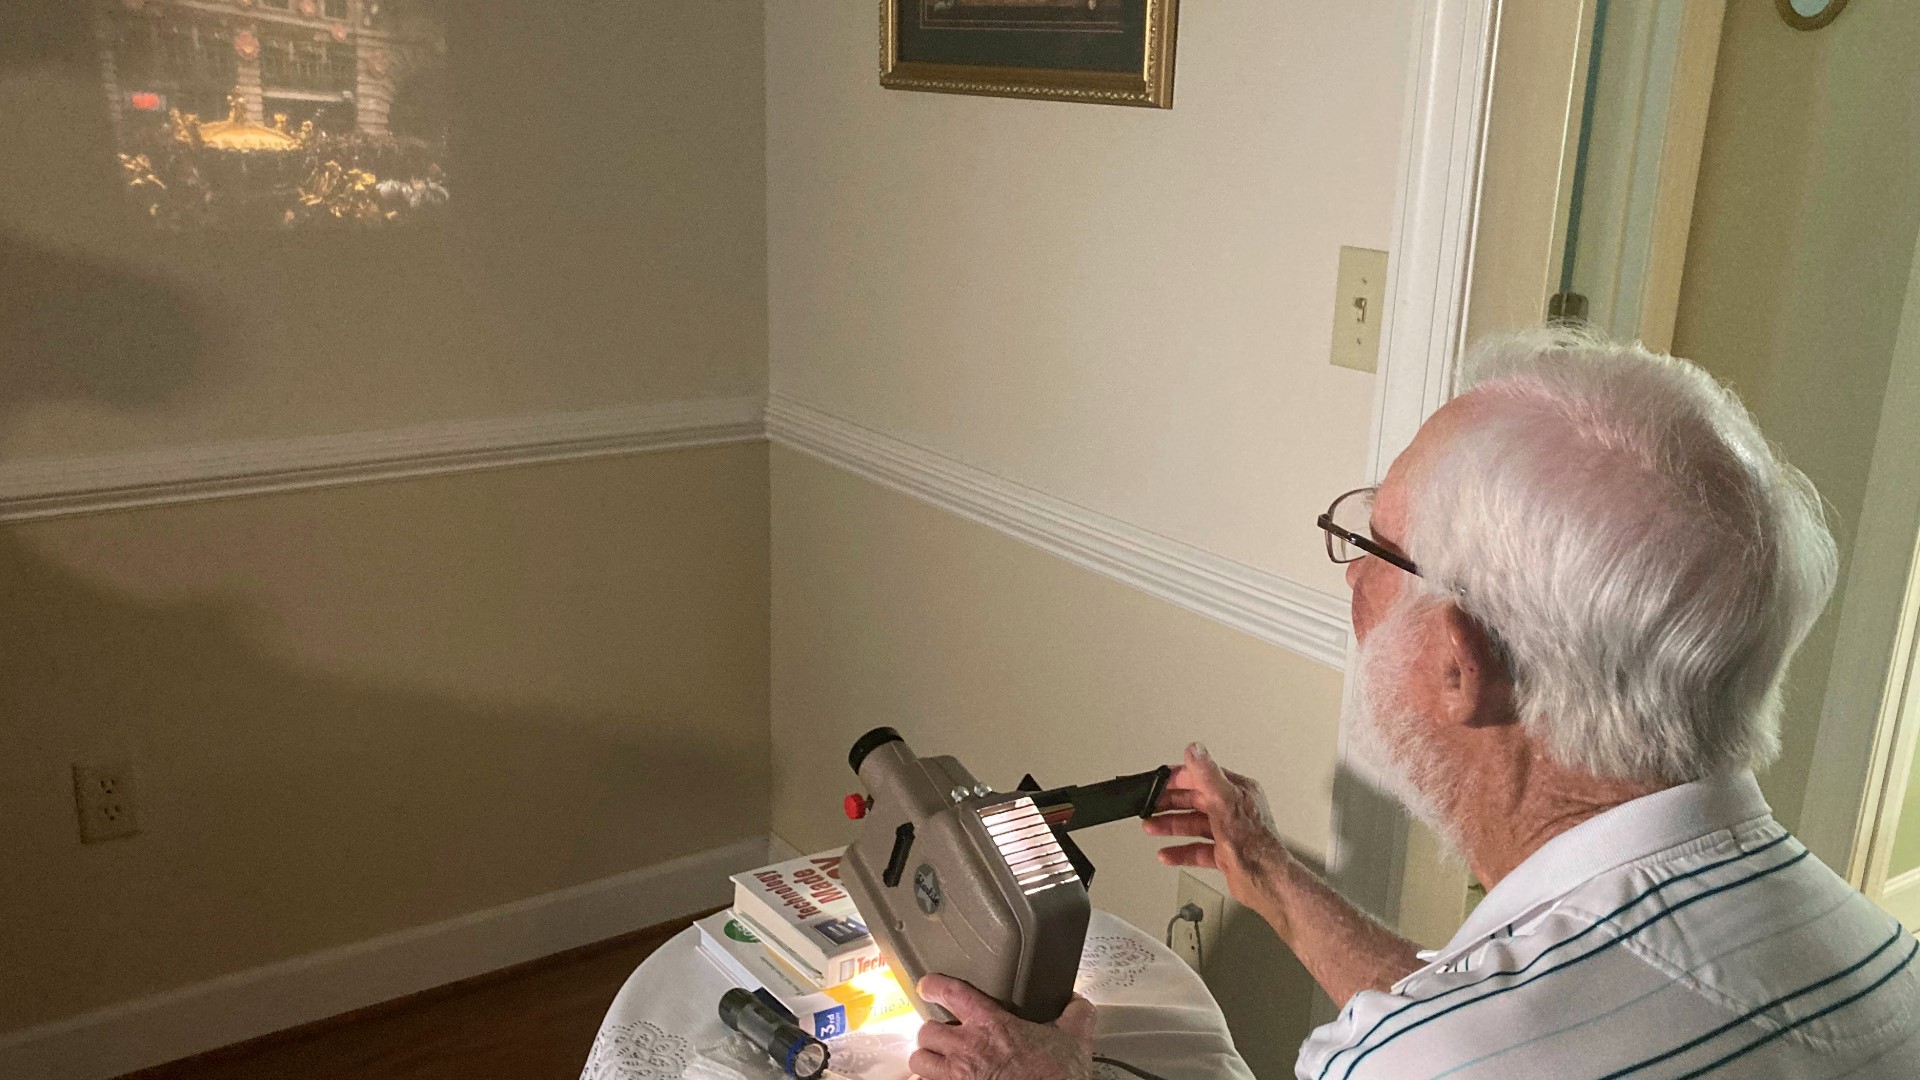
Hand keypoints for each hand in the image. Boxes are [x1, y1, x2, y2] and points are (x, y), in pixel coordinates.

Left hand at [909, 974, 1094, 1079]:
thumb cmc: (1057, 1077)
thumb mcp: (1075, 1039)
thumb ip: (1076, 1014)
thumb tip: (1078, 1002)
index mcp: (992, 1025)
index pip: (951, 992)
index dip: (934, 985)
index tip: (928, 985)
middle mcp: (968, 1048)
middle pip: (927, 1031)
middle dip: (932, 1034)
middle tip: (943, 1037)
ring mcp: (957, 1077)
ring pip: (919, 1061)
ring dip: (926, 1060)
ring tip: (937, 1062)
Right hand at [1143, 743, 1291, 915]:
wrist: (1265, 881)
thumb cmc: (1254, 843)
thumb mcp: (1225, 801)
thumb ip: (1207, 775)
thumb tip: (1194, 749)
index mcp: (1238, 792)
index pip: (1203, 778)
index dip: (1179, 779)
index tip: (1159, 782)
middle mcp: (1234, 810)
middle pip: (1195, 801)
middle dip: (1170, 804)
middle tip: (1150, 806)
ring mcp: (1229, 833)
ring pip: (1194, 825)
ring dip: (1171, 826)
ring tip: (1151, 827)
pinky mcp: (1225, 854)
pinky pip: (1196, 850)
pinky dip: (1180, 851)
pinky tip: (1167, 853)